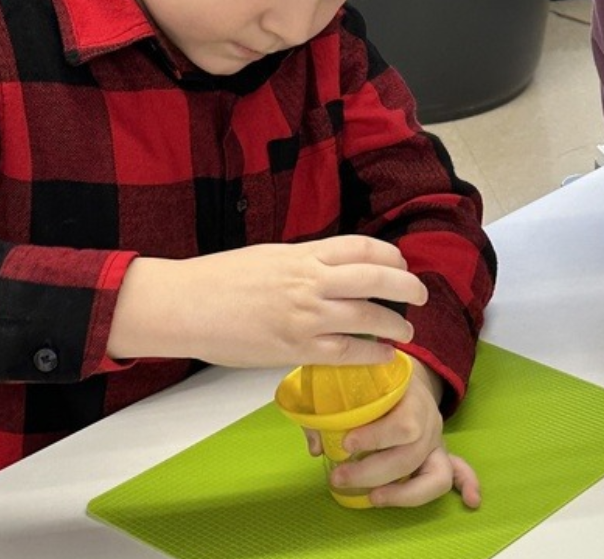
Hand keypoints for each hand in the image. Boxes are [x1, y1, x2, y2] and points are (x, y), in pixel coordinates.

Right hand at [106, 235, 427, 367]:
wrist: (184, 304)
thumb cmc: (216, 281)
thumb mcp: (266, 258)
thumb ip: (299, 265)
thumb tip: (325, 274)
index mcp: (301, 255)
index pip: (361, 247)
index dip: (389, 256)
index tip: (399, 264)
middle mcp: (310, 281)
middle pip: (377, 277)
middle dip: (406, 286)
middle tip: (419, 296)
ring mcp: (305, 315)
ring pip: (370, 316)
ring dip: (395, 324)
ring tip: (405, 331)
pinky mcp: (295, 347)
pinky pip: (347, 351)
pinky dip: (372, 353)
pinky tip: (383, 356)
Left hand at [306, 363, 482, 508]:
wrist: (402, 372)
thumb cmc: (372, 378)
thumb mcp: (350, 380)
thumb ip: (329, 409)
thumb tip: (315, 445)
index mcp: (409, 399)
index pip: (403, 425)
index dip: (375, 438)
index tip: (345, 445)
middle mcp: (428, 422)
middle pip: (411, 456)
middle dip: (373, 473)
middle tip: (339, 477)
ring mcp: (436, 441)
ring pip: (436, 474)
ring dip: (404, 493)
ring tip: (373, 498)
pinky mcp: (440, 453)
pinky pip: (460, 470)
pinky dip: (467, 485)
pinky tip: (470, 501)